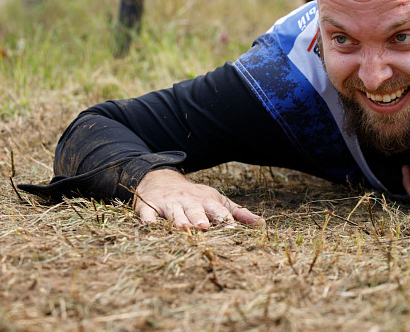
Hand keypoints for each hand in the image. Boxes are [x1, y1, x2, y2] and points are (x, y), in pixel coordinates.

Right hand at [133, 168, 264, 229]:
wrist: (160, 179)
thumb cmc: (195, 196)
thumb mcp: (217, 200)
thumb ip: (239, 213)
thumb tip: (262, 224)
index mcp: (206, 200)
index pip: (218, 210)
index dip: (225, 219)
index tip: (233, 229)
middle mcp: (188, 201)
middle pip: (195, 210)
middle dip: (199, 218)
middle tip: (204, 227)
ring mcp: (168, 203)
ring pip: (174, 212)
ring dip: (178, 219)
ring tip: (182, 228)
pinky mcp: (149, 206)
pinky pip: (147, 213)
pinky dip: (148, 219)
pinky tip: (150, 225)